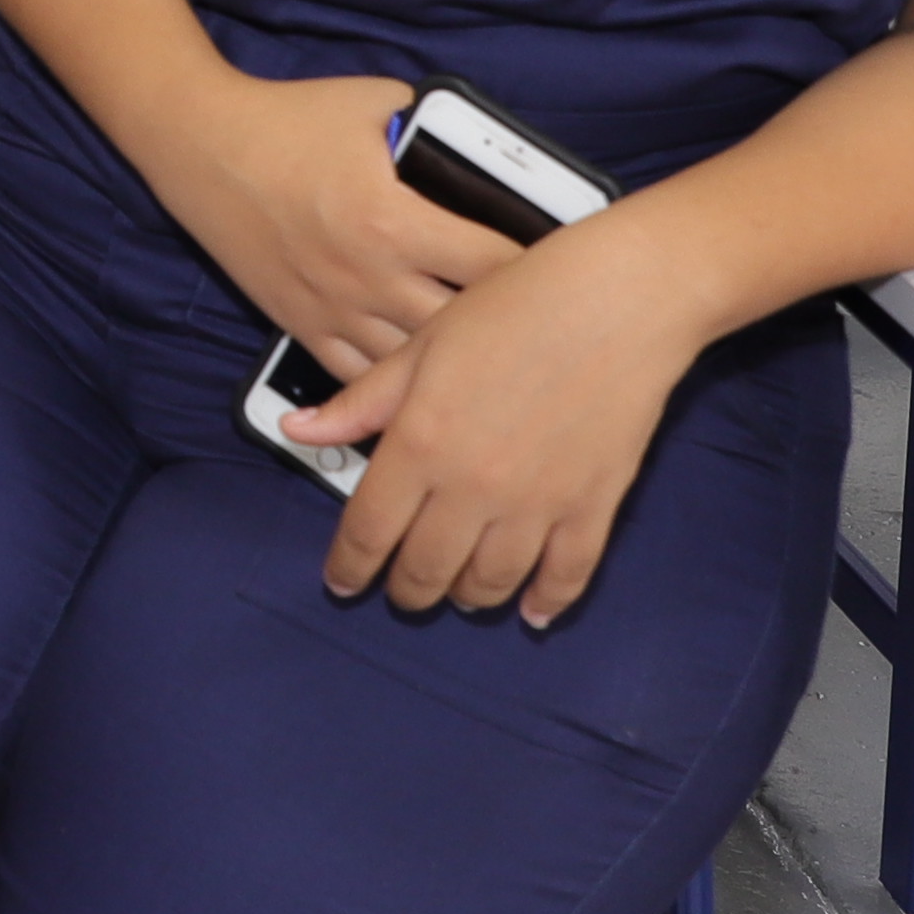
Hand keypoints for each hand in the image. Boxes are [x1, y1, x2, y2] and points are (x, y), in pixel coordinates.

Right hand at [155, 71, 506, 384]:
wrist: (200, 146)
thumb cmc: (287, 119)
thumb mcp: (375, 102)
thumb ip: (430, 126)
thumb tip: (473, 140)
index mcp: (396, 220)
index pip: (495, 266)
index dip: (538, 272)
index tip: (562, 273)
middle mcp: (369, 276)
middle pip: (464, 329)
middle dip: (504, 329)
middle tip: (535, 327)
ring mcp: (334, 309)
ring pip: (415, 365)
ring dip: (453, 363)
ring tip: (488, 363)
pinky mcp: (301, 325)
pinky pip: (358, 378)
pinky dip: (392, 383)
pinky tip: (420, 382)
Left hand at [294, 238, 701, 628]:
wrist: (618, 299)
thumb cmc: (514, 306)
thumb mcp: (422, 344)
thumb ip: (361, 402)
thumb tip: (295, 430)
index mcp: (420, 443)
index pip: (369, 530)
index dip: (350, 565)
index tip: (342, 582)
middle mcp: (473, 485)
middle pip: (426, 569)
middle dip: (407, 590)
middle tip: (402, 590)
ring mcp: (537, 502)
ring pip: (491, 583)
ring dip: (468, 598)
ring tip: (458, 594)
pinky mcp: (593, 505)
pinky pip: (566, 575)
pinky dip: (547, 602)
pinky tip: (532, 613)